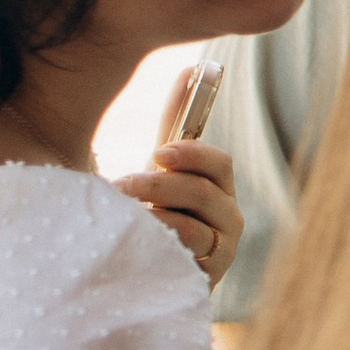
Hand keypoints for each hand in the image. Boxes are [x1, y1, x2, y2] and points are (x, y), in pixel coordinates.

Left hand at [117, 132, 240, 287]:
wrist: (152, 265)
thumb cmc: (160, 208)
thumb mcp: (163, 168)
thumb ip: (175, 123)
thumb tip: (190, 68)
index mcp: (221, 188)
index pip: (220, 164)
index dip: (191, 154)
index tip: (158, 152)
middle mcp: (229, 219)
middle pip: (202, 194)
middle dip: (158, 186)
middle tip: (120, 187)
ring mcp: (220, 252)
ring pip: (190, 228)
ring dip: (152, 218)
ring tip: (123, 216)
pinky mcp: (204, 280)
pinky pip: (181, 260)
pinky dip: (157, 247)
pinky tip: (135, 241)